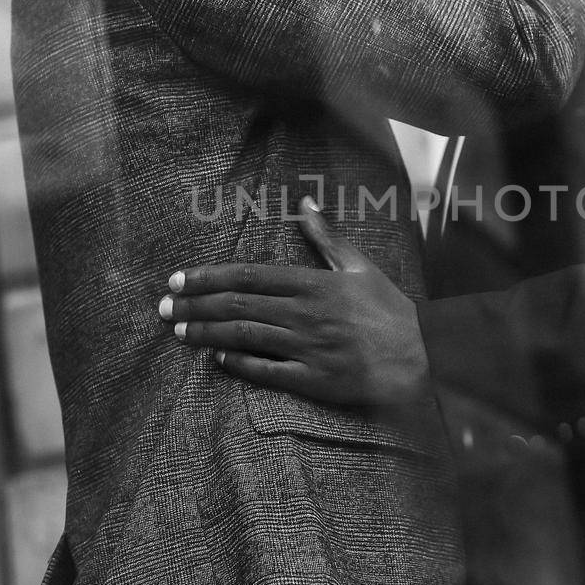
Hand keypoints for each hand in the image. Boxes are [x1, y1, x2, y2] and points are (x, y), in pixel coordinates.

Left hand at [159, 198, 430, 405]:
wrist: (421, 355)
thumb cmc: (388, 310)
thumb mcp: (358, 267)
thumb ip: (326, 238)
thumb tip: (305, 205)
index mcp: (312, 283)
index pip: (249, 276)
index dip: (209, 277)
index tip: (179, 278)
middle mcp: (304, 313)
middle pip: (237, 305)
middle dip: (195, 304)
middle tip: (164, 306)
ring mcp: (307, 348)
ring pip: (243, 336)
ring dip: (206, 333)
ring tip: (179, 330)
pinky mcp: (313, 379)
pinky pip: (266, 370)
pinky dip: (238, 363)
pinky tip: (216, 358)